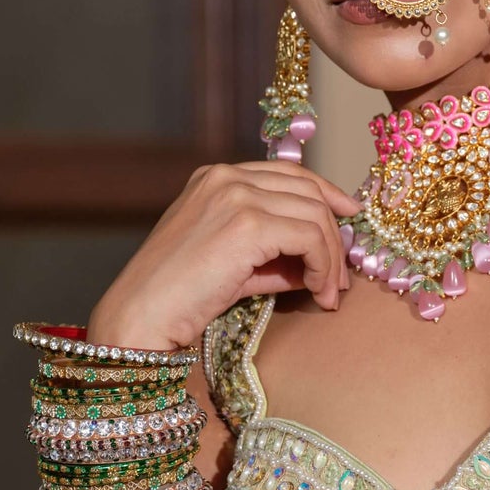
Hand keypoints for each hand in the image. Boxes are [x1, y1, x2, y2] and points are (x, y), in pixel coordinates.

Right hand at [88, 160, 360, 352]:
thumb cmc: (180, 297)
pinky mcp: (248, 224)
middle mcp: (226, 177)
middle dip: (334, 235)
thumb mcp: (232, 263)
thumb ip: (273, 253)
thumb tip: (318, 263)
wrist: (142, 315)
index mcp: (216, 177)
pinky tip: (318, 293)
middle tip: (340, 278)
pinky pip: (310, 238)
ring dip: (331, 258)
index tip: (348, 219)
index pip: (288, 173)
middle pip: (308, 192)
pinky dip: (323, 266)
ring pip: (315, 215)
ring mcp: (236, 196)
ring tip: (329, 294)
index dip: (325, 195)